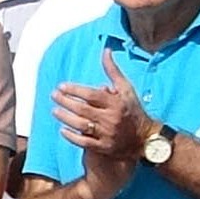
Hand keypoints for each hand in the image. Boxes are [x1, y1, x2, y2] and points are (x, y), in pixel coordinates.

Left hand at [52, 52, 148, 176]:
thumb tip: (106, 51)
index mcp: (116, 103)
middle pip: (84, 110)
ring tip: (55, 111)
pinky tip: (62, 130)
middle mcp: (112, 118)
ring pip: (82, 126)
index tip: (61, 86)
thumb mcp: (126, 88)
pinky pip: (85, 143)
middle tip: (54, 95)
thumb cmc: (133, 109)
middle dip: (66, 102)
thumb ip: (113, 70)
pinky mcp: (104, 147)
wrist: (145, 137)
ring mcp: (107, 134)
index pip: (92, 95)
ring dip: (66, 118)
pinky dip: (72, 137)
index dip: (75, 90)